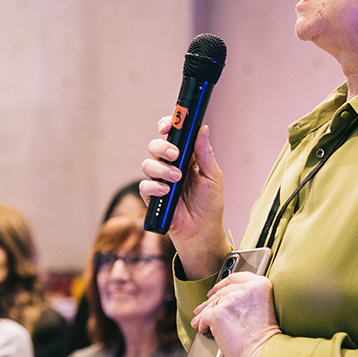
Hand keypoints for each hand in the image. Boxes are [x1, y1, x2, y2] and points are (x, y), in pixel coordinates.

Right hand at [140, 122, 228, 278]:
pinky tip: (166, 192)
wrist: (201, 230)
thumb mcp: (213, 176)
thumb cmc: (209, 204)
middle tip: (175, 156)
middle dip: (163, 148)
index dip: (167, 126)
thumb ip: (205, 153)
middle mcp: (170, 165)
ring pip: (148, 164)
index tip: (167, 126)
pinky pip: (144, 185)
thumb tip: (202, 129)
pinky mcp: (151, 195)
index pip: (172, 135)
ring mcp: (159, 180)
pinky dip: (154, 186)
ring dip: (161, 169)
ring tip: (176, 179)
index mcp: (186, 157)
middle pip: (156, 146)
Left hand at [191, 271, 280, 356]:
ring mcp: (230, 300)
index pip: (236, 278)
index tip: (216, 289)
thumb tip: (228, 303)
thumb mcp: (265, 309)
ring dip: (203, 313)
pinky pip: (204, 317)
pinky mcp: (217, 314)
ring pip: (211, 304)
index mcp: (260, 285)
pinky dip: (201, 324)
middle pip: (222, 292)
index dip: (223, 284)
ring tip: (198, 319)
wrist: (265, 355)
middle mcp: (245, 289)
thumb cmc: (267, 339)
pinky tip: (202, 328)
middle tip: (203, 307)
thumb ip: (249, 300)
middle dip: (210, 301)